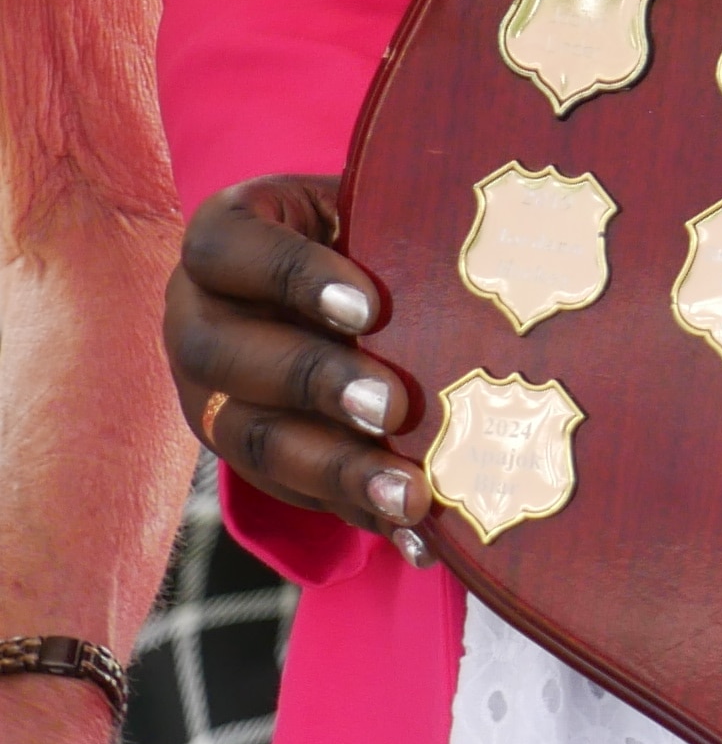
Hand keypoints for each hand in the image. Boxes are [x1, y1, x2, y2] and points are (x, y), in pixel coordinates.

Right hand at [165, 174, 427, 554]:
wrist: (340, 285)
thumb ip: (400, 221)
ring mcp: (210, 397)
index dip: (295, 278)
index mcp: (222, 243)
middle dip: (317, 385)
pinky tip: (420, 537)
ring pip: (256, 441)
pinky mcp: (247, 457)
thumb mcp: (371, 207)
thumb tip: (503, 244)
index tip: (370, 307)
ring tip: (412, 495)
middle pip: (233, 359)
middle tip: (394, 407)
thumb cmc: (368, 229)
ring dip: (338, 472)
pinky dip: (360, 516)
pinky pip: (293, 494)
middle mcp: (196, 321)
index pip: (231, 252)